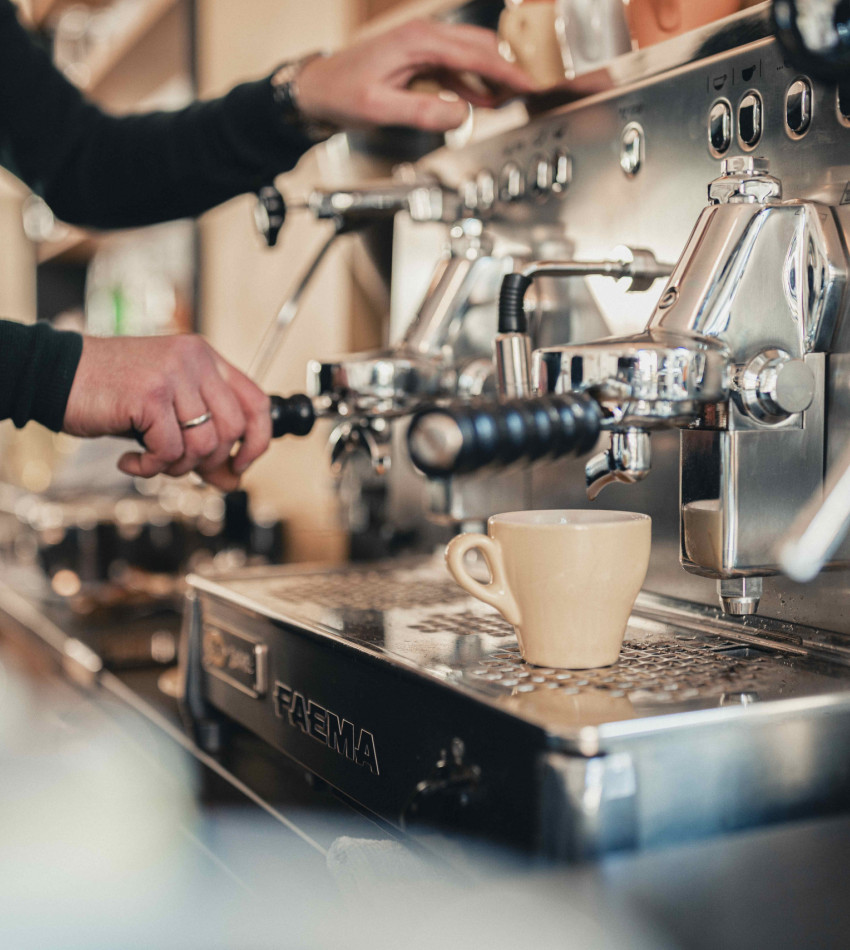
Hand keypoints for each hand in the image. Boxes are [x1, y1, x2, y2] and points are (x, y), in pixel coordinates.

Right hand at [63, 335, 271, 491]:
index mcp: (206, 358)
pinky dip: (150, 467)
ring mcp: (173, 375)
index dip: (258, 441)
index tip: (242, 465)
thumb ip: (203, 440)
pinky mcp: (149, 396)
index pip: (257, 402)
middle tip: (180, 466)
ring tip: (151, 460)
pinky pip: (169, 451)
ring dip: (177, 466)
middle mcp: (195, 361)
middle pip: (232, 430)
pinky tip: (130, 460)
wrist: (57, 374)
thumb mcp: (168, 413)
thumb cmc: (113, 394)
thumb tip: (234, 480)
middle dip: (211, 461)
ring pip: (203, 444)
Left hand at [296, 19, 535, 132]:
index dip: (507, 71)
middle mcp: (424, 36)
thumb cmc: (341, 92)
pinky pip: (457, 66)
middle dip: (508, 68)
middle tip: (532, 91)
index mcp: (418, 42)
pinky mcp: (420, 58)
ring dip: (493, 76)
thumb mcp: (380, 108)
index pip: (475, 55)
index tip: (531, 85)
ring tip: (513, 98)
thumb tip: (460, 114)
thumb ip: (422, 111)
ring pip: (471, 55)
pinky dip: (474, 82)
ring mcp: (423, 45)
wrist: (316, 88)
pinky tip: (484, 99)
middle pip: (480, 46)